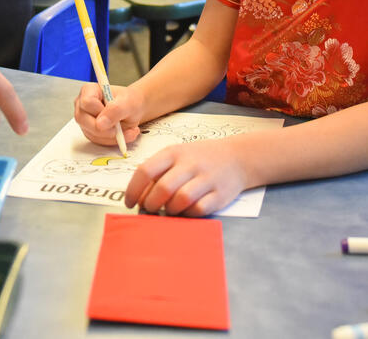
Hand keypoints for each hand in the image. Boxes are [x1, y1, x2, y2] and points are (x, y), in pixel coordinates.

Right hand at [74, 83, 141, 145]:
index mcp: (89, 90)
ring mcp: (85, 120)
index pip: (86, 102)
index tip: (113, 114)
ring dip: (112, 136)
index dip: (99, 111)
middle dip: (105, 128)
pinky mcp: (90, 132)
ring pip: (91, 133)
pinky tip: (123, 133)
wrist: (133, 109)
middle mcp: (83, 105)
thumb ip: (115, 110)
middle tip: (120, 126)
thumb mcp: (128, 102)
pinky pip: (98, 141)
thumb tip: (100, 124)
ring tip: (128, 129)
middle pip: (83, 120)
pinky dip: (113, 140)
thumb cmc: (129, 101)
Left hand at [125, 138, 247, 215]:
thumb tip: (139, 196)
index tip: (130, 203)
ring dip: (170, 210)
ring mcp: (207, 179)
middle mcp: (190, 164)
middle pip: (163, 188)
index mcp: (174, 152)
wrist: (237, 157)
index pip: (146, 170)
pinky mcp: (220, 194)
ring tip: (169, 210)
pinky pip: (199, 210)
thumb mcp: (177, 156)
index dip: (133, 190)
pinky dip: (188, 214)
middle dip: (151, 204)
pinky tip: (186, 211)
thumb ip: (158, 172)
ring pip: (181, 200)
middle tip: (150, 209)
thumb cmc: (200, 158)